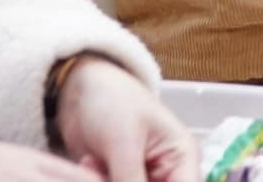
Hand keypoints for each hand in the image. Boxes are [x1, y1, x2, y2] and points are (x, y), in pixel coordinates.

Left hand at [53, 57, 198, 181]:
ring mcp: (143, 178)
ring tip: (93, 164)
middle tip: (105, 173)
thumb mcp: (124, 144)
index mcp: (182, 157)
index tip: (130, 180)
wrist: (80, 90)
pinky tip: (89, 163)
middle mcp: (167, 172)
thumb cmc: (114, 103)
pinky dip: (98, 181)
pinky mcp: (120, 180)